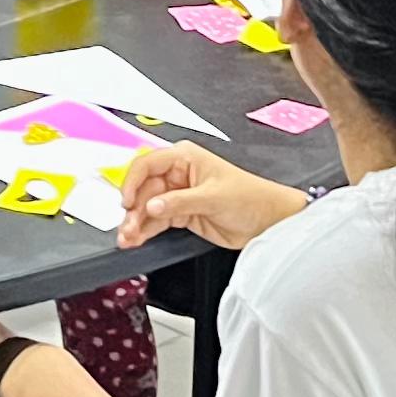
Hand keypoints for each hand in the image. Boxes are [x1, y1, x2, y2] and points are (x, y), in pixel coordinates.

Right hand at [117, 144, 306, 250]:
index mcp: (185, 158)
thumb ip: (180, 202)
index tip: (127, 201)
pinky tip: (136, 239)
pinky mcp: (181, 214)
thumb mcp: (214, 197)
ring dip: (135, 222)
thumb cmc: (251, 197)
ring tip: (128, 238)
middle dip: (133, 209)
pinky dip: (144, 230)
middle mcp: (178, 174)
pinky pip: (156, 221)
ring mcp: (178, 195)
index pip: (147, 164)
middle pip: (143, 189)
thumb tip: (153, 205)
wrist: (268, 220)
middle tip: (128, 226)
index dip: (133, 182)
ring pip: (146, 207)